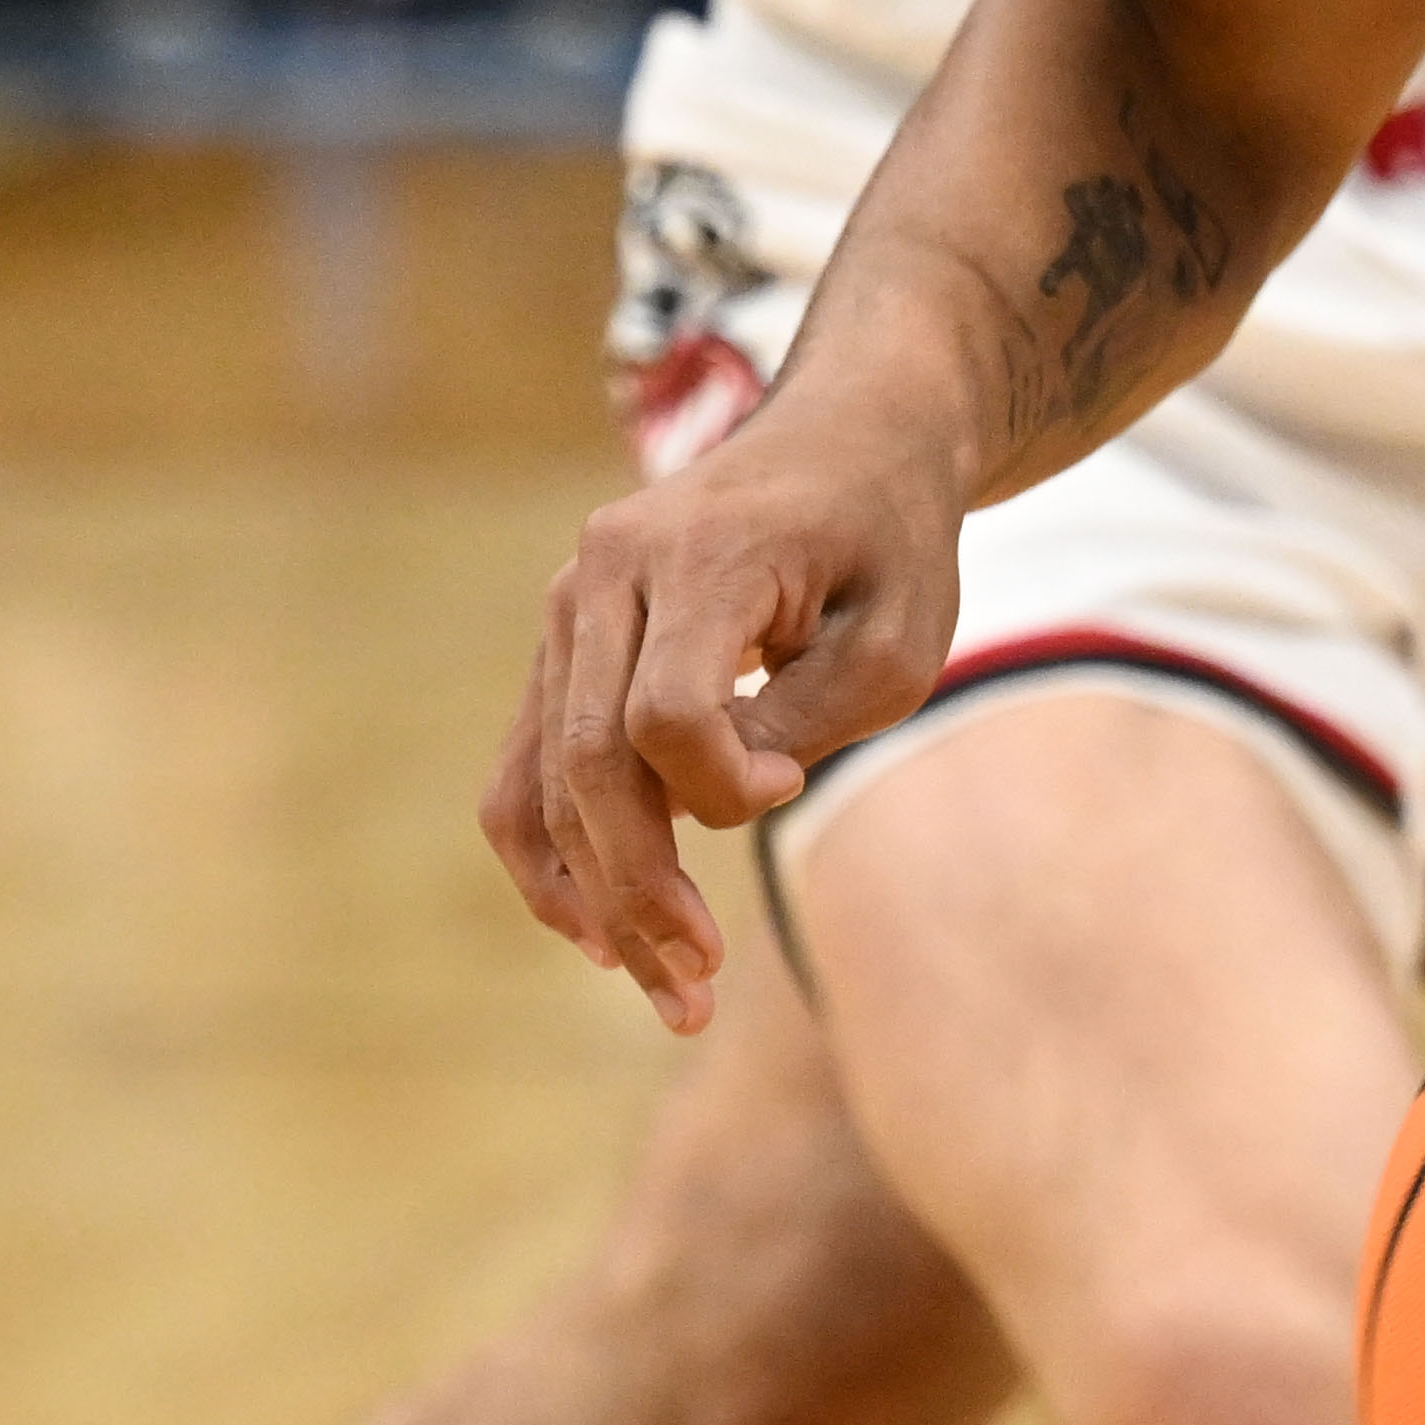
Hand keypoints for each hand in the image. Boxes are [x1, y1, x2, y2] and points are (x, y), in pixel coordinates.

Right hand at [474, 386, 964, 1029]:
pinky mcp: (566, 639)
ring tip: (665, 987)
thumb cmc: (890, 541)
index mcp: (697, 552)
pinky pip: (528, 760)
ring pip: (544, 775)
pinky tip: (593, 933)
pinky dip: (552, 850)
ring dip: (595, 894)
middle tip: (702, 986)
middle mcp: (605, 571)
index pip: (665, 713)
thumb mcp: (897, 637)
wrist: (850, 436)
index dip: (722, 786)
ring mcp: (571, 603)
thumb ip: (802, 721)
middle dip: (640, 890)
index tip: (792, 792)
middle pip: (590, 762)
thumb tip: (715, 804)